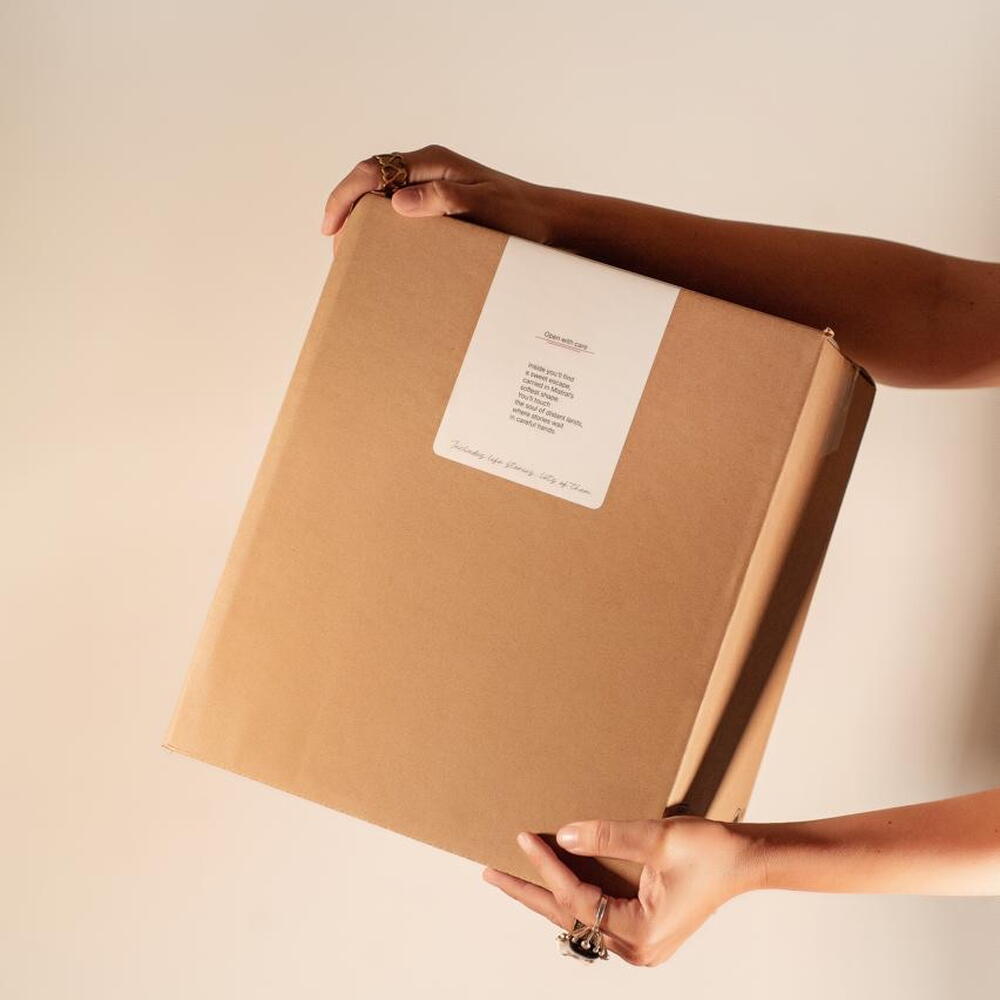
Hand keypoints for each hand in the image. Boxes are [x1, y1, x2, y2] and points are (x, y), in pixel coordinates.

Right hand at [320, 143, 554, 246]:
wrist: (552, 224)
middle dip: (349, 214)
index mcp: (433, 163)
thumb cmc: (522, 215)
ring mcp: (435, 188)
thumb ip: (444, 200)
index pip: (372, 170)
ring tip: (357, 258)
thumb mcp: (485, 207)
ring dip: (367, 225)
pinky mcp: (443, 207)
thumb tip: (399, 202)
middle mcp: (430, 171)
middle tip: (340, 252)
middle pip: (372, 184)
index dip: (344, 197)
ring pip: (385, 201)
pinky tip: (386, 256)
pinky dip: (388, 233)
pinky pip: (404, 216)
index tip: (332, 229)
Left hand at [482, 816, 762, 966]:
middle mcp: (638, 948)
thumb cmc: (711, 852)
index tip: (523, 839)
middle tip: (491, 874)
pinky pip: (597, 914)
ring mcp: (641, 944)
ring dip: (547, 896)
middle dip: (528, 893)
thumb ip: (609, 836)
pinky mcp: (644, 931)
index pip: (577, 898)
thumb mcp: (657, 839)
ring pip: (580, 918)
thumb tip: (565, 836)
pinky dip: (573, 896)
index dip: (548, 867)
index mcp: (641, 933)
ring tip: (512, 877)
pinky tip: (554, 880)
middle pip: (569, 917)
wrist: (746, 862)